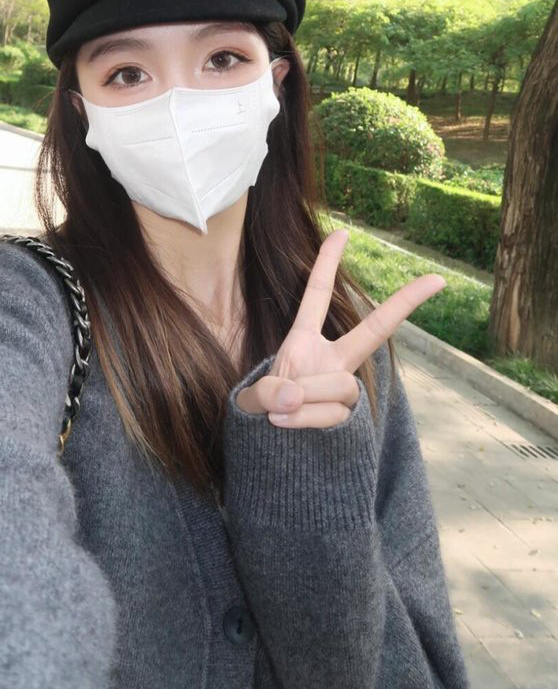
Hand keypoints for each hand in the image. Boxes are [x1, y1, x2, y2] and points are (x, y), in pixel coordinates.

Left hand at [235, 228, 445, 427]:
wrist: (270, 456)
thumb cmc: (259, 416)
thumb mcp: (251, 399)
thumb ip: (267, 393)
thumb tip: (295, 396)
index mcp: (303, 343)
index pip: (316, 297)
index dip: (326, 265)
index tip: (342, 232)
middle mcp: (330, 361)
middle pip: (373, 331)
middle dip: (404, 303)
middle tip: (436, 279)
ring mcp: (342, 390)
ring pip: (340, 385)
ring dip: (306, 399)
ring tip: (280, 413)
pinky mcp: (347, 420)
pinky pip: (335, 415)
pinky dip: (307, 421)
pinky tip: (287, 427)